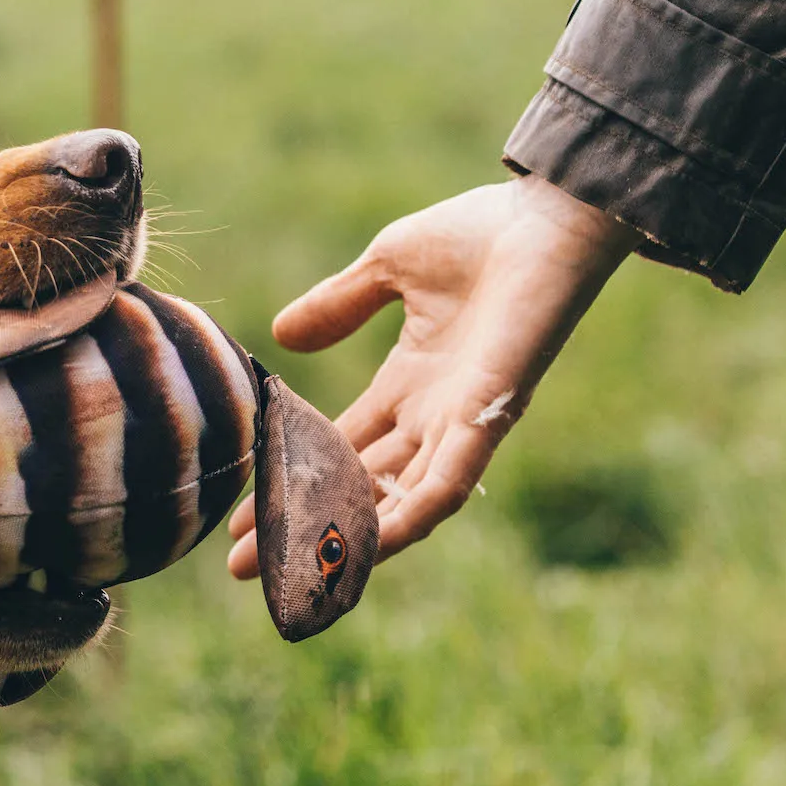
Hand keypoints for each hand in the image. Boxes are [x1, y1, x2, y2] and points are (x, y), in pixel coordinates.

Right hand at [227, 175, 640, 577]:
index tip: (239, 513)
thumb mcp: (388, 266)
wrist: (548, 216)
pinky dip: (409, 517)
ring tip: (283, 568)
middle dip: (299, 525)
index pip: (339, 448)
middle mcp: (433, 415)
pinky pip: (446, 485)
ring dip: (341, 537)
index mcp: (411, 382)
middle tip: (237, 564)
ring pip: (394, 501)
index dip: (288, 480)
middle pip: (355, 487)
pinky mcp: (487, 420)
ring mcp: (460, 423)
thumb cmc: (482, 234)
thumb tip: (282, 336)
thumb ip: (339, 304)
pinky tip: (368, 547)